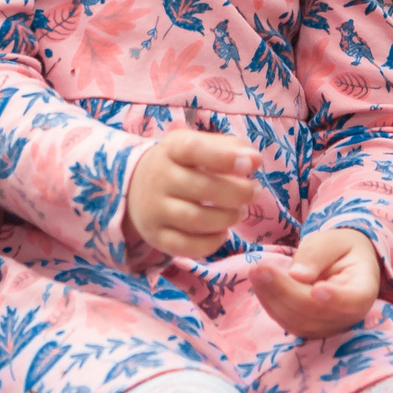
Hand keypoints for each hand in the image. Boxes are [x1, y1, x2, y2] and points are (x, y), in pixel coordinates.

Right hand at [123, 130, 260, 257]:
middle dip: (237, 193)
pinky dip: (211, 243)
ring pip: (196, 219)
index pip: (193, 149)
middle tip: (255, 192)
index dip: (224, 157)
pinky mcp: (155, 235)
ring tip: (240, 212)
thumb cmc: (183, 164)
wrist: (137, 186)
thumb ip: (232, 149)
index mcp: (171, 149)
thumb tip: (255, 161)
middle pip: (201, 188)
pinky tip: (222, 232)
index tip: (251, 165)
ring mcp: (154, 209)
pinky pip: (186, 246)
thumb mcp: (202, 146)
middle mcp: (158, 178)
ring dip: (227, 218)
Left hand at [249, 228, 380, 339]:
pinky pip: (288, 322)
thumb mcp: (332, 241)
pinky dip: (271, 304)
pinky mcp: (311, 329)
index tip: (317, 289)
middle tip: (260, 269)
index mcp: (363, 289)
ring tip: (256, 273)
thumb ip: (317, 254)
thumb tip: (297, 275)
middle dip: (285, 291)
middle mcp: (349, 315)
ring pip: (299, 321)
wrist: (341, 263)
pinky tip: (260, 284)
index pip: (353, 301)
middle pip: (317, 312)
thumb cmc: (340, 249)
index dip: (335, 299)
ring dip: (273, 298)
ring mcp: (330, 326)